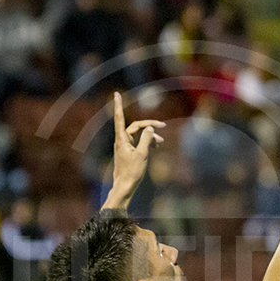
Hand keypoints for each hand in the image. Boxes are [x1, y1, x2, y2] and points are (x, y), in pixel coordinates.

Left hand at [103, 91, 165, 209]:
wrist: (125, 187)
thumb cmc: (132, 172)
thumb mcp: (142, 154)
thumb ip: (146, 139)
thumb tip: (150, 129)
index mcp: (122, 139)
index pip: (120, 118)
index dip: (118, 105)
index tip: (116, 93)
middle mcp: (122, 141)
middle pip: (136, 127)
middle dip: (149, 126)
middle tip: (163, 126)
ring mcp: (125, 146)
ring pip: (139, 135)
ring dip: (150, 136)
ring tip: (161, 142)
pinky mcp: (129, 152)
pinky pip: (139, 142)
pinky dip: (147, 143)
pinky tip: (156, 147)